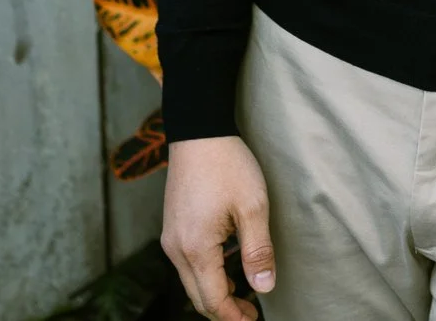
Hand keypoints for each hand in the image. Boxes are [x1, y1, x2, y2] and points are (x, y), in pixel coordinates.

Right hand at [163, 135, 275, 319]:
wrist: (198, 132)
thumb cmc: (228, 165)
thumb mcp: (253, 207)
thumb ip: (258, 251)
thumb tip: (264, 287)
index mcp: (196, 248)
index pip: (213, 300)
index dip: (233, 316)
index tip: (254, 320)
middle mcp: (176, 248)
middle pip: (198, 297)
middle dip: (224, 310)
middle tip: (252, 312)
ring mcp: (170, 238)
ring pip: (191, 282)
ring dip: (215, 293)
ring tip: (244, 292)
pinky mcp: (171, 228)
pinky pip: (186, 264)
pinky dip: (205, 275)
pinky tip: (227, 268)